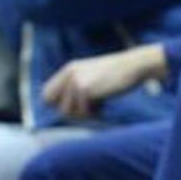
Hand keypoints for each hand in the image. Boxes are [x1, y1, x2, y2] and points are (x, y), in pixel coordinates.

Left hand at [42, 46, 167, 119]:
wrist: (134, 66)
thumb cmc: (118, 75)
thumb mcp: (93, 77)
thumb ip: (78, 89)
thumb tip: (64, 112)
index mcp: (69, 69)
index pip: (47, 94)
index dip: (57, 105)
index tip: (74, 109)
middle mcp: (69, 74)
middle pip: (53, 105)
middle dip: (69, 111)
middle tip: (88, 109)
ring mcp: (75, 81)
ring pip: (66, 111)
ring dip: (83, 114)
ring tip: (98, 105)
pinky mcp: (84, 89)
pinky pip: (81, 112)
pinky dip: (93, 113)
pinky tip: (104, 104)